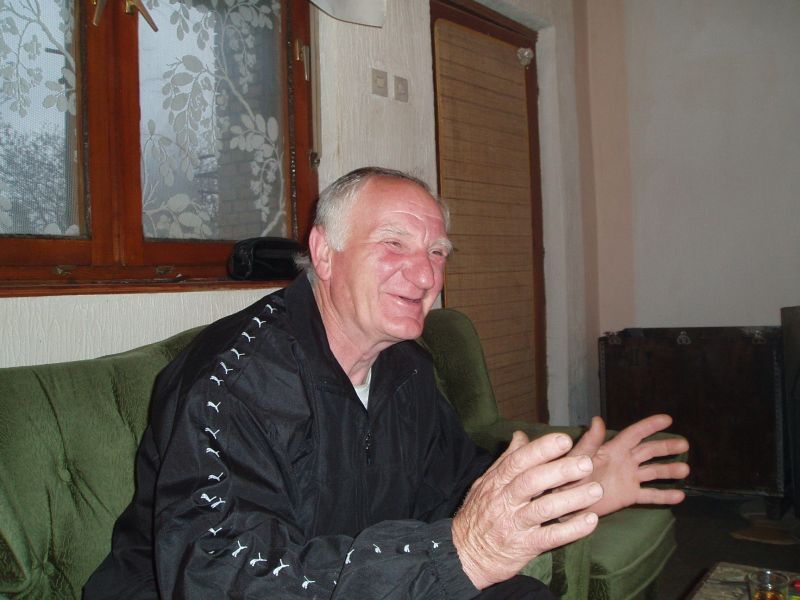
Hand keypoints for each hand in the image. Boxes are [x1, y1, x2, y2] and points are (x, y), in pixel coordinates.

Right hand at [452, 431, 602, 589]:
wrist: (464, 555)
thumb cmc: (478, 514)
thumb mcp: (485, 483)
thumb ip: (507, 460)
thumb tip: (521, 436)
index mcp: (497, 482)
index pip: (518, 461)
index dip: (541, 450)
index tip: (564, 440)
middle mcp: (505, 501)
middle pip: (532, 482)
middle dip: (560, 471)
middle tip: (586, 463)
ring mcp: (514, 524)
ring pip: (543, 509)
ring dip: (571, 499)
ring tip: (596, 490)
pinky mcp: (524, 547)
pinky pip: (550, 537)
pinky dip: (571, 530)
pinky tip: (590, 521)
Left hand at [568, 414, 689, 516]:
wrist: (564, 503)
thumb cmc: (566, 476)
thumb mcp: (578, 457)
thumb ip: (589, 442)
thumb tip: (597, 419)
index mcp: (612, 449)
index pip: (635, 434)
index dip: (650, 425)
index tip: (668, 418)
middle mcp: (623, 461)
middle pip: (649, 451)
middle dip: (666, 447)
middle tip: (685, 444)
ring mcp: (627, 478)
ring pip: (653, 472)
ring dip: (669, 470)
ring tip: (685, 470)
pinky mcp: (628, 496)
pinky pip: (649, 495)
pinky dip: (664, 496)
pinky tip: (679, 496)